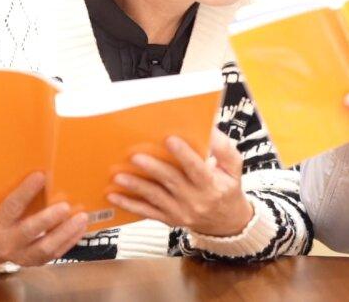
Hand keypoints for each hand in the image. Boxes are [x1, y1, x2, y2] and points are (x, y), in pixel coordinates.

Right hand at [0, 171, 88, 267]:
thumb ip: (15, 197)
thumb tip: (41, 173)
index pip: (11, 206)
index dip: (25, 192)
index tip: (40, 176)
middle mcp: (7, 242)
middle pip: (29, 231)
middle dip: (48, 219)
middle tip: (65, 206)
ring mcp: (20, 256)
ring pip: (45, 248)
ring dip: (66, 232)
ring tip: (82, 217)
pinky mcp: (34, 262)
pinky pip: (54, 254)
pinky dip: (70, 240)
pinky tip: (81, 227)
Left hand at [108, 129, 253, 236]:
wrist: (226, 222)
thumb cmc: (227, 187)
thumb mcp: (234, 167)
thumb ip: (223, 148)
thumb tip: (210, 126)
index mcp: (212, 185)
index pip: (197, 169)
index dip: (184, 155)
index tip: (170, 139)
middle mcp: (196, 201)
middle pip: (172, 182)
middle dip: (153, 169)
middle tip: (135, 156)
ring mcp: (181, 212)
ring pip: (156, 197)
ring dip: (136, 186)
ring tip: (119, 175)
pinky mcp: (169, 219)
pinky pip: (147, 212)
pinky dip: (129, 204)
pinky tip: (114, 196)